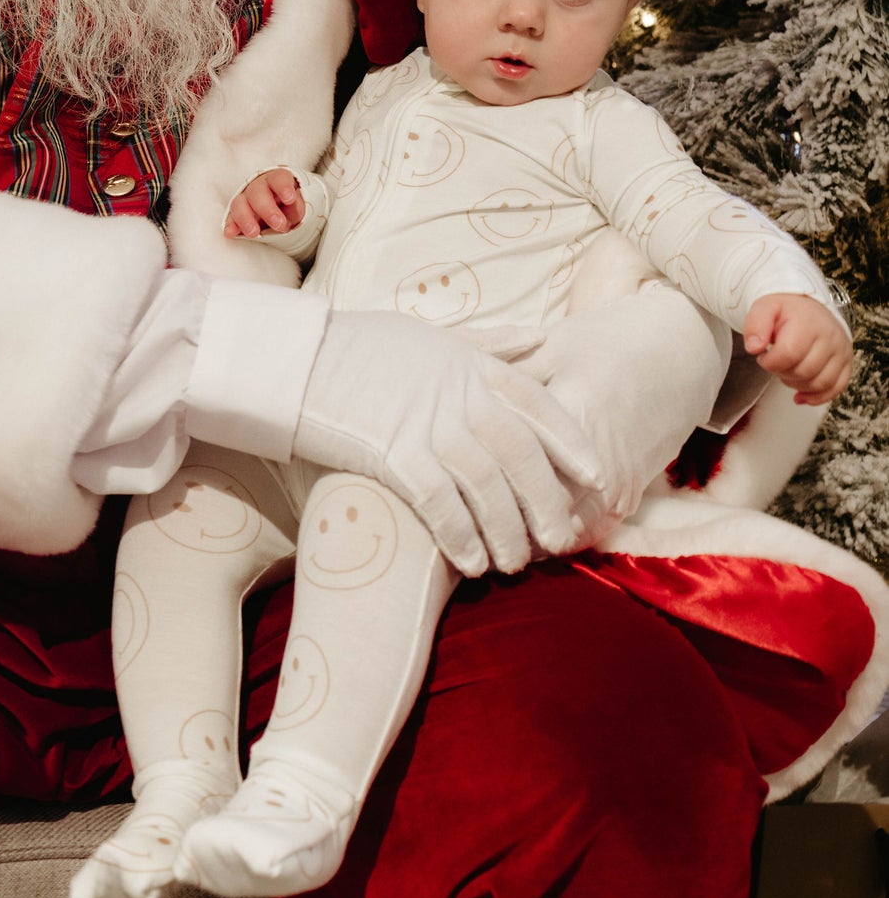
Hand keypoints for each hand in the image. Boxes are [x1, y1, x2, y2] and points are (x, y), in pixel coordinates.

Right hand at [224, 169, 305, 237]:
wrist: (276, 209)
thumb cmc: (287, 206)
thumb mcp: (296, 206)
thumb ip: (296, 207)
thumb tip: (292, 206)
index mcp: (276, 180)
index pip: (278, 179)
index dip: (283, 187)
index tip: (289, 199)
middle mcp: (258, 186)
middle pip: (257, 192)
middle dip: (267, 209)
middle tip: (278, 223)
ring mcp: (244, 199)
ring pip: (239, 203)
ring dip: (245, 218)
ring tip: (253, 232)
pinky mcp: (235, 214)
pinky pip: (230, 217)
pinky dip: (230, 225)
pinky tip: (230, 233)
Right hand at [292, 310, 605, 577]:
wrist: (300, 361)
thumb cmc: (364, 347)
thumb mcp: (436, 334)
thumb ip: (491, 342)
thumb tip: (540, 337)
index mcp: (473, 366)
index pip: (542, 408)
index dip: (574, 447)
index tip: (596, 480)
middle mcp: (459, 396)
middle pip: (524, 457)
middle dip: (548, 503)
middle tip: (561, 540)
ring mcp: (428, 426)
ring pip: (489, 489)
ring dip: (507, 532)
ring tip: (515, 562)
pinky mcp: (394, 454)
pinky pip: (442, 506)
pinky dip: (461, 537)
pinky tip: (471, 563)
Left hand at [743, 293, 852, 405]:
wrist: (810, 307)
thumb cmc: (787, 311)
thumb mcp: (765, 309)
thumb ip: (755, 326)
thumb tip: (753, 348)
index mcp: (809, 323)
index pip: (789, 354)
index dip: (770, 362)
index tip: (763, 356)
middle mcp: (830, 337)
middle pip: (804, 372)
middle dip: (782, 373)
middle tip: (775, 362)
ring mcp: (841, 351)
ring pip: (820, 383)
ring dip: (797, 385)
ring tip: (787, 371)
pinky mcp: (847, 363)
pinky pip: (836, 388)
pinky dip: (817, 397)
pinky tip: (801, 395)